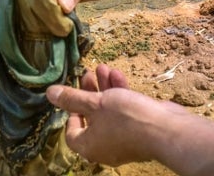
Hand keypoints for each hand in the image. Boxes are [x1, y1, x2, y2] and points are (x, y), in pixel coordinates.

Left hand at [46, 64, 188, 166]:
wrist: (165, 129)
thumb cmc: (125, 118)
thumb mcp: (94, 103)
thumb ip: (72, 98)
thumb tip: (48, 94)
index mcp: (89, 145)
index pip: (72, 132)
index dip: (70, 111)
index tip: (73, 94)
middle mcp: (104, 146)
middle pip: (91, 117)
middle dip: (89, 91)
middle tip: (87, 73)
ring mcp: (123, 139)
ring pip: (108, 111)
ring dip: (104, 88)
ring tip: (103, 66)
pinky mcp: (138, 129)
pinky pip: (124, 111)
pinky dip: (119, 94)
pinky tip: (118, 74)